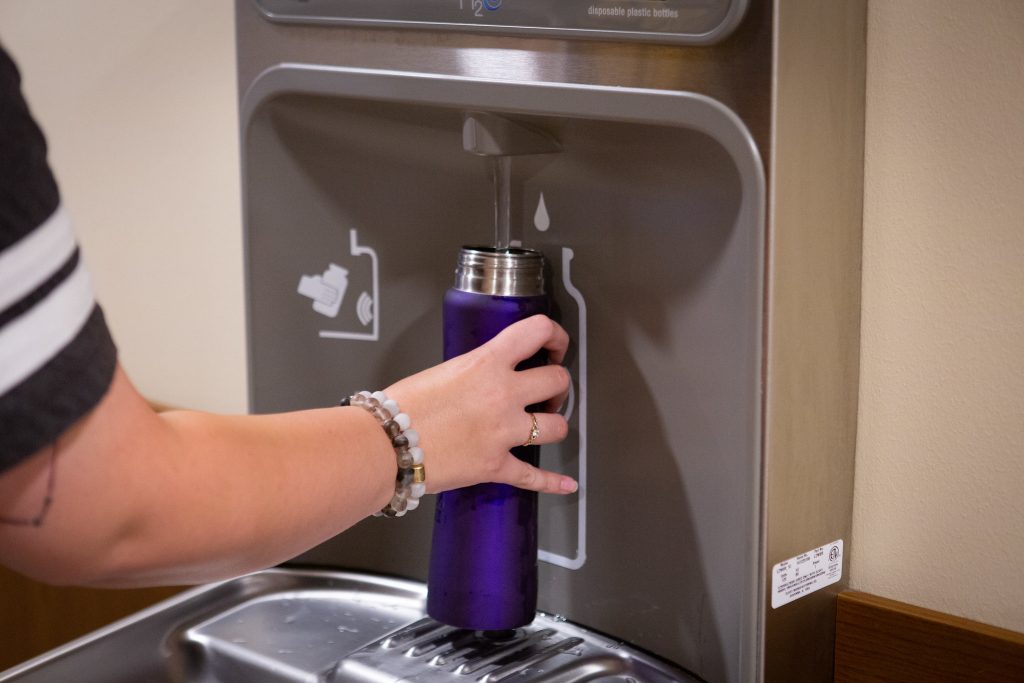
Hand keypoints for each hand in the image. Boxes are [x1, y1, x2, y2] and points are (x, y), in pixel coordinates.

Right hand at [385, 315, 574, 494]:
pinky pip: (534, 476)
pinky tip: (566, 484)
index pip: (536, 332)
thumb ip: (478, 369)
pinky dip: (552, 483)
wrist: (382, 444)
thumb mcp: (445, 370)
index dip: (555, 336)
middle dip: (557, 387)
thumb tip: (491, 374)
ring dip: (553, 426)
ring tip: (542, 426)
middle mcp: (502, 395)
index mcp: (487, 363)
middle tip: (547, 393)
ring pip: (556, 427)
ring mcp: (503, 433)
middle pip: (558, 381)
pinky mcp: (495, 466)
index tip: (555, 345)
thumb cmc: (401, 407)